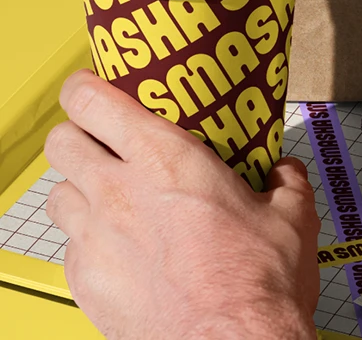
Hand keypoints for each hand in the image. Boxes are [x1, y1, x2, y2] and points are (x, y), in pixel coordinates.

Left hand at [43, 70, 319, 339]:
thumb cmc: (256, 284)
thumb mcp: (292, 217)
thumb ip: (285, 182)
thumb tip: (284, 173)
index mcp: (167, 159)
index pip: (91, 101)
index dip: (86, 89)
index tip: (95, 88)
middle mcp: (119, 191)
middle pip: (62, 140)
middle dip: (79, 136)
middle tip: (105, 143)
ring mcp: (94, 238)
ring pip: (57, 193)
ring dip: (79, 189)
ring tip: (109, 199)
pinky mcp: (85, 280)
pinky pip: (70, 246)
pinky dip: (88, 241)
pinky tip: (120, 248)